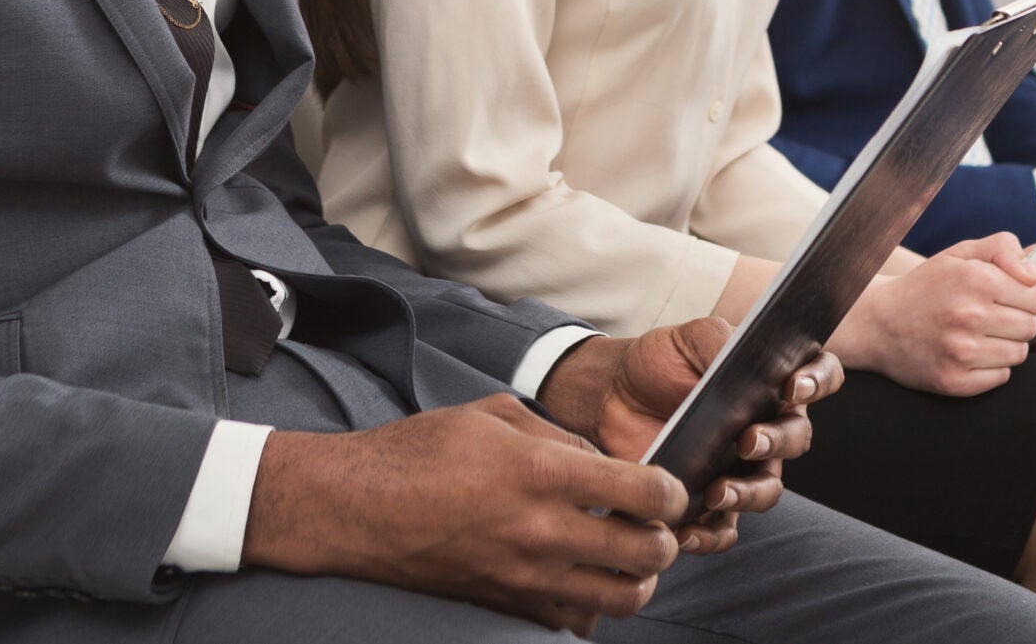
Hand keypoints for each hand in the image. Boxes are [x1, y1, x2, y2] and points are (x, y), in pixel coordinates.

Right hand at [246, 396, 687, 634]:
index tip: (668, 486)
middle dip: (665, 538)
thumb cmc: (422, 450)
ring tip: (624, 554)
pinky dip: (593, 604)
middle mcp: (543, 531)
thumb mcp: (496, 416)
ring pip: (622, 599)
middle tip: (652, 522)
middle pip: (647, 554)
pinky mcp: (509, 603)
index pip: (645, 492)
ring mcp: (527, 576)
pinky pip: (576, 620)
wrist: (362, 508)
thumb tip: (604, 461)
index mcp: (543, 472)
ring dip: (638, 578)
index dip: (673, 490)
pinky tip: (582, 576)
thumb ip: (560, 435)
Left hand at [537, 320, 837, 553]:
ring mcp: (741, 467)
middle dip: (777, 441)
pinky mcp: (710, 501)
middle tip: (747, 440)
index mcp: (772, 379)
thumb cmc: (660, 360)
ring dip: (749, 494)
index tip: (793, 388)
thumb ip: (720, 340)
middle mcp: (767, 425)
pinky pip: (724, 529)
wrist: (612, 394)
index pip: (820, 376)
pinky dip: (709, 535)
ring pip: (766, 490)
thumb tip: (742, 351)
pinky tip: (686, 530)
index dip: (818, 382)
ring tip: (718, 492)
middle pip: (796, 438)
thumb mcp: (688, 337)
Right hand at [830, 233, 1035, 394]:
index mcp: (975, 279)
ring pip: (1018, 354)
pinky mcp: (954, 380)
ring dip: (1006, 345)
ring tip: (980, 335)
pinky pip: (1001, 377)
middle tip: (993, 317)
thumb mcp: (959, 254)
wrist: (878, 323)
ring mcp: (961, 351)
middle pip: (1031, 327)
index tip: (1011, 298)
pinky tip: (971, 354)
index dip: (1028, 297)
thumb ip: (1002, 248)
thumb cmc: (926, 286)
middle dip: (1018, 320)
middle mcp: (969, 315)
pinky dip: (991, 368)